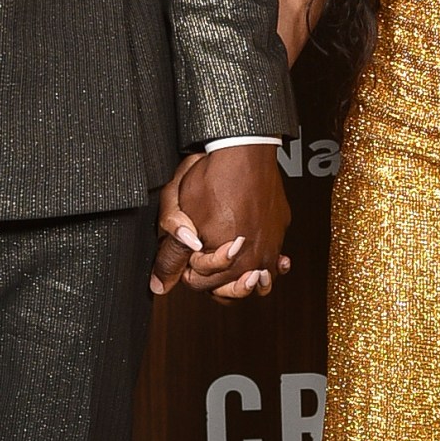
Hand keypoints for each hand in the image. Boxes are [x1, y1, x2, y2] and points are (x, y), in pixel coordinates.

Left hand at [150, 148, 290, 303]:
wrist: (244, 151)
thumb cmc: (213, 178)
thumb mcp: (178, 215)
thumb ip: (171, 254)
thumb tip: (160, 283)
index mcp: (223, 260)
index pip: (200, 283)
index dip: (188, 269)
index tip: (188, 253)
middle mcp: (251, 260)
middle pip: (228, 289)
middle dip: (213, 275)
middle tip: (205, 254)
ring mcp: (269, 247)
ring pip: (257, 284)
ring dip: (243, 281)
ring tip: (233, 269)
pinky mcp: (280, 231)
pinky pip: (276, 263)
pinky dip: (270, 266)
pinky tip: (263, 265)